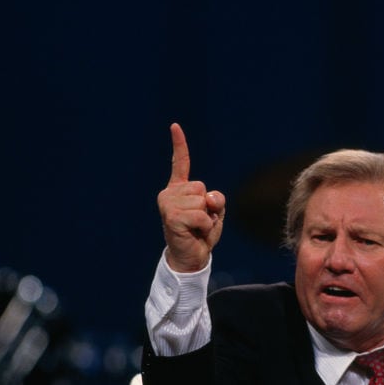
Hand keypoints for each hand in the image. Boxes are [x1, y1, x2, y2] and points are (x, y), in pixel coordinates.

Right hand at [157, 123, 225, 271]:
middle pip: (202, 187)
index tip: (175, 126)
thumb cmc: (201, 235)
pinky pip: (202, 215)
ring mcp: (167, 205)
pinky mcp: (171, 216)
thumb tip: (208, 197)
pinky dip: (205, 226)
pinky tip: (194, 233)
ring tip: (196, 228)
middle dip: (208, 206)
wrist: (190, 258)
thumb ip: (215, 200)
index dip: (179, 144)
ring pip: (202, 201)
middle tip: (200, 222)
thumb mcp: (214, 213)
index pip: (180, 163)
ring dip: (207, 217)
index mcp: (178, 190)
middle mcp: (169, 194)